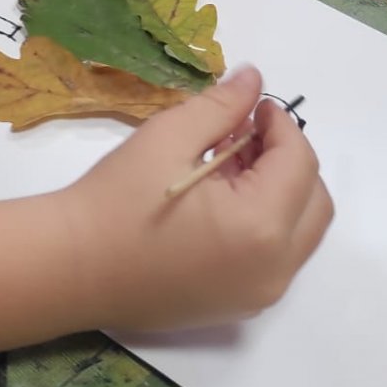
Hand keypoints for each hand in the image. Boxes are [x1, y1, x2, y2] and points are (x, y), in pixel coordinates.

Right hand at [62, 66, 332, 332]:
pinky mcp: (238, 307)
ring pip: (300, 233)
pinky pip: (275, 259)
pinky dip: (265, 225)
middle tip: (245, 135)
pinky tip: (219, 203)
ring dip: (281, 193)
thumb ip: (222, 106)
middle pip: (314, 202)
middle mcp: (274, 269)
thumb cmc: (117, 199)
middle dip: (289, 160)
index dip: (281, 125)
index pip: (299, 163)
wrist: (71, 268)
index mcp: (261, 226)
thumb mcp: (169, 137)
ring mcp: (258, 295)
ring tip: (228, 166)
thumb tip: (254, 79)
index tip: (252, 105)